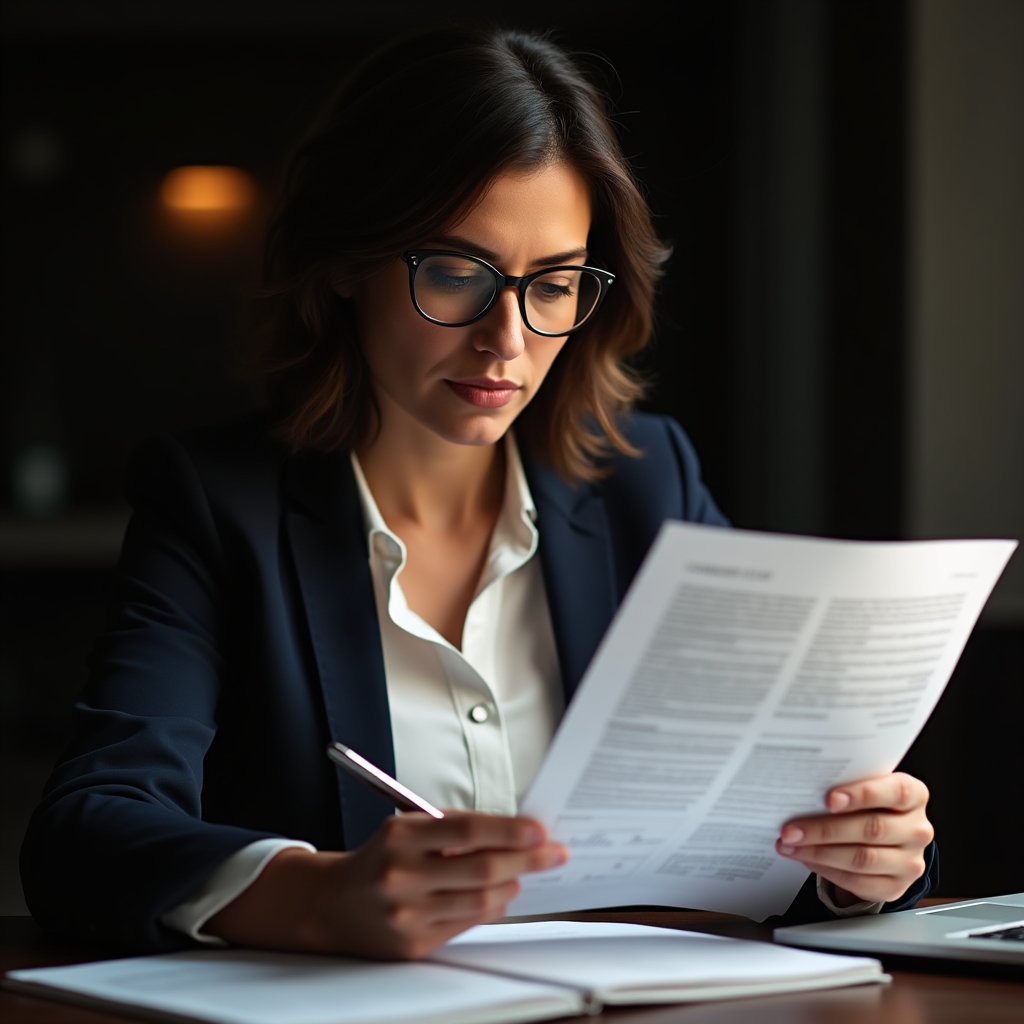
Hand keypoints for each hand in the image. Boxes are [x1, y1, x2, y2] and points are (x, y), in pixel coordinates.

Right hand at [205, 812, 567, 958]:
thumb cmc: (380, 858)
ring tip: (524, 872)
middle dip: (526, 859)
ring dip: (512, 885)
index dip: (509, 830)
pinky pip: (468, 923)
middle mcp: (402, 875)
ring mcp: (408, 914)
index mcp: (401, 836)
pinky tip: (499, 894)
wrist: (332, 904)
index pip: (467, 831)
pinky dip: (491, 907)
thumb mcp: (407, 827)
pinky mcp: (414, 944)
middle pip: (481, 868)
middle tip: (552, 852)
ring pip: (480, 900)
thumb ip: (454, 828)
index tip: (539, 829)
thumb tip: (512, 832)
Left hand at [775, 772, 933, 906]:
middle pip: (871, 829)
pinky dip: (826, 870)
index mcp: (914, 795)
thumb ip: (846, 787)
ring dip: (819, 853)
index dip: (862, 794)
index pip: (896, 792)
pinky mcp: (895, 887)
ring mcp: (910, 862)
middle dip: (824, 829)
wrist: (887, 840)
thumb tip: (804, 790)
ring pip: (862, 858)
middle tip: (791, 829)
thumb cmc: (870, 805)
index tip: (829, 799)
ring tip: (790, 845)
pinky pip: (857, 881)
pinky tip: (806, 859)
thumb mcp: (864, 789)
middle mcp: (917, 829)